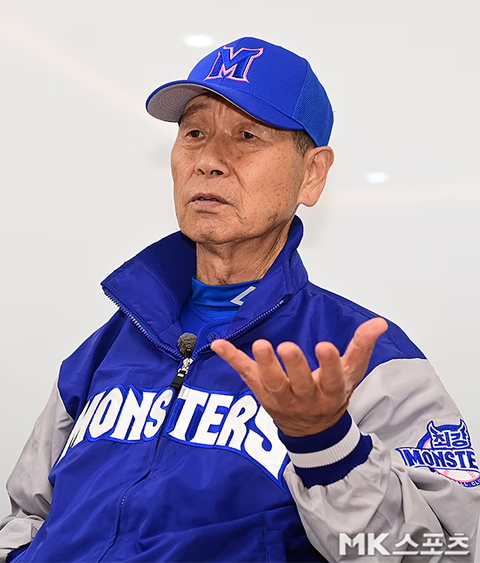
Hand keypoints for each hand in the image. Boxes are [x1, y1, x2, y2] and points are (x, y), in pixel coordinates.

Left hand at [210, 317, 387, 436]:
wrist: (312, 431)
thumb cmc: (331, 396)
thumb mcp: (352, 375)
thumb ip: (362, 347)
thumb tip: (379, 322)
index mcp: (330, 393)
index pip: (333, 379)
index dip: (330, 364)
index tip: (325, 347)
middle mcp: (305, 399)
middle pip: (299, 384)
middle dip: (294, 366)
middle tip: (287, 347)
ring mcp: (280, 399)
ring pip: (271, 384)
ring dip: (264, 365)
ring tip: (260, 345)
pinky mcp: (261, 393)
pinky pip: (246, 376)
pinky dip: (232, 360)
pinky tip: (218, 345)